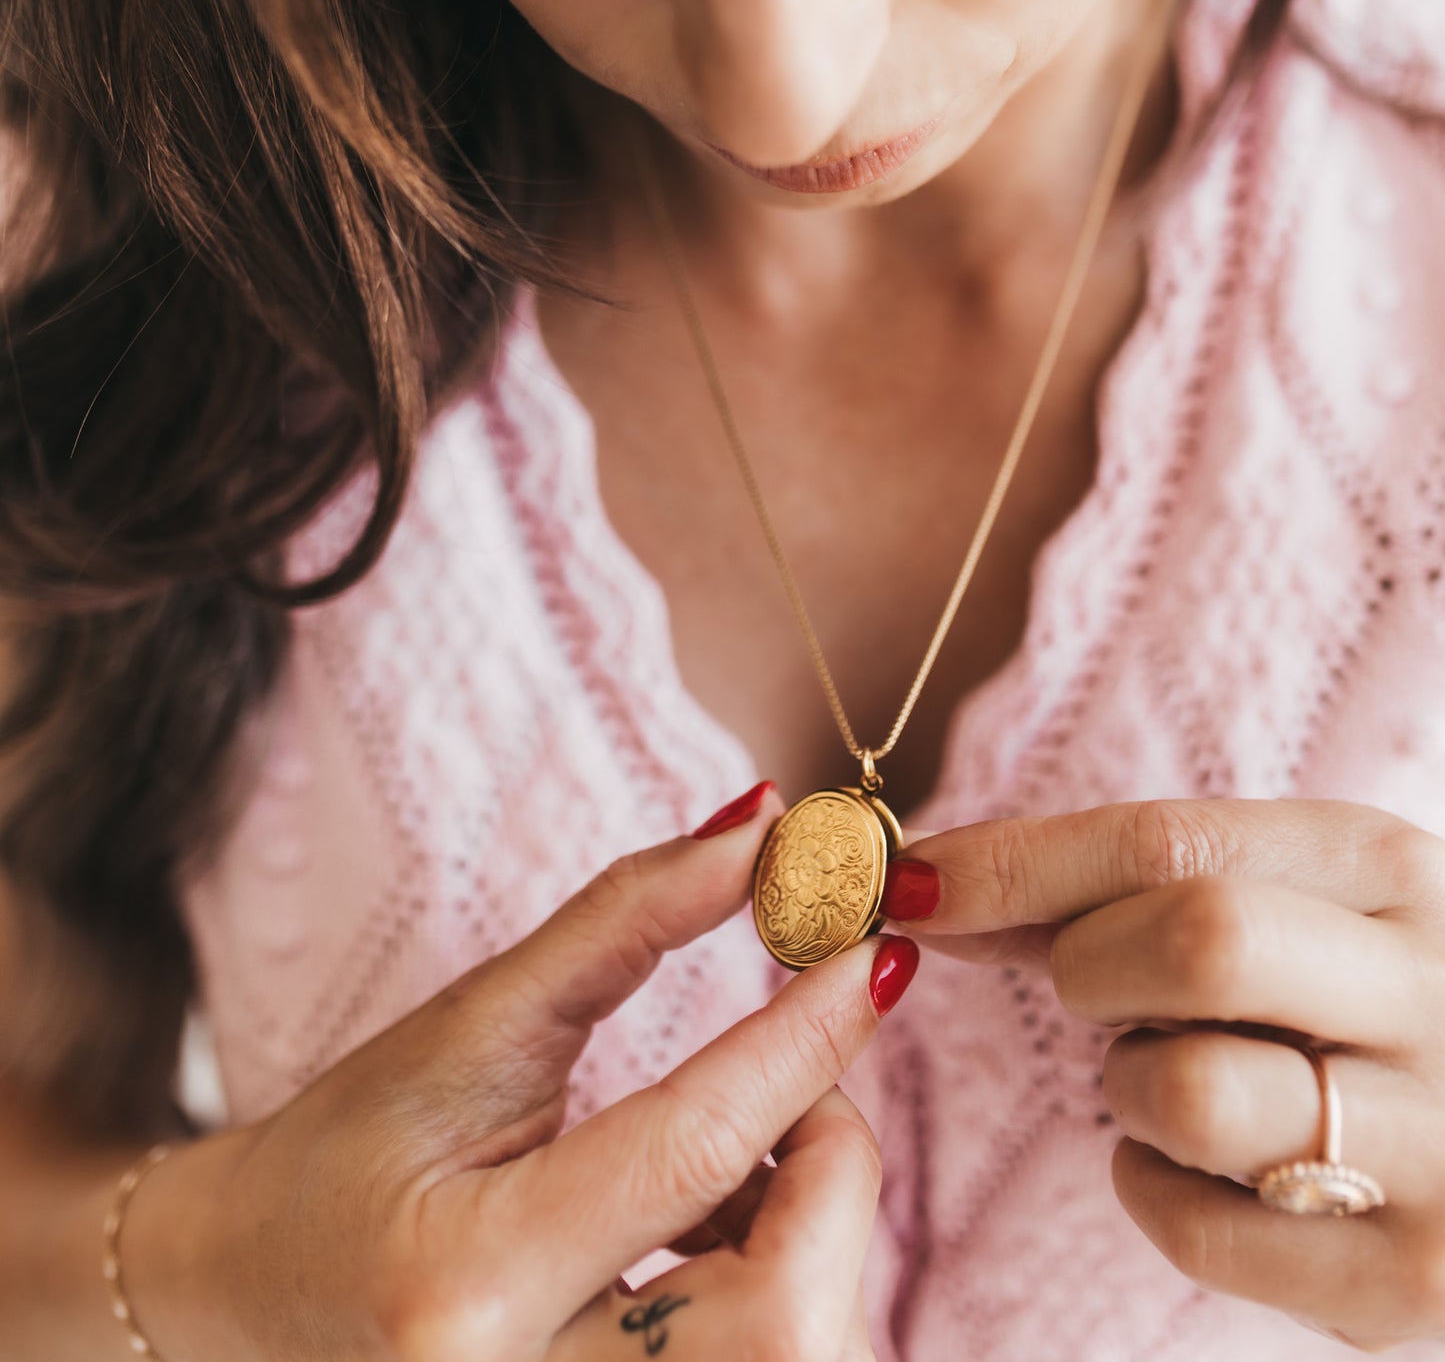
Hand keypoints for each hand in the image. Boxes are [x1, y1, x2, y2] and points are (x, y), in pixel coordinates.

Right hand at [128, 785, 916, 1361]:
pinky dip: (783, 1296)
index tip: (874, 954)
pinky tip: (710, 1240)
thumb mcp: (472, 1024)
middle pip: (786, 1313)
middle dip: (833, 1173)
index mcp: (472, 1279)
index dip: (806, 1038)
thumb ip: (622, 923)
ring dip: (813, 1242)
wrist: (243, 1306)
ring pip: (797, 1361)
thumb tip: (758, 825)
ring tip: (737, 1167)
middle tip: (800, 1085)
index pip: (694, 1148)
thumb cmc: (351, 1151)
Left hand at [884, 797, 1444, 1350]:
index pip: (1172, 841)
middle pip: (1190, 941)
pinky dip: (1154, 1188)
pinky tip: (1208, 1164)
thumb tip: (939, 884)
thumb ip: (1134, 889)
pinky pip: (1195, 1229)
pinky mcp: (1402, 1284)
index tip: (912, 879)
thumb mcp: (1299, 906)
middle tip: (1093, 989)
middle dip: (1092, 964)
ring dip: (1131, 1084)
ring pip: (1182, 1089)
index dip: (1020, 860)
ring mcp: (1433, 1148)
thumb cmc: (1370, 1004)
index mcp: (1392, 874)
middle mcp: (1430, 995)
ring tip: (1185, 1073)